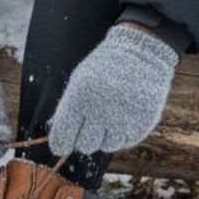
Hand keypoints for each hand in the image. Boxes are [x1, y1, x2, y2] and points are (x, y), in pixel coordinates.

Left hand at [48, 24, 179, 157]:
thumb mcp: (79, 80)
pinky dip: (122, 133)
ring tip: (111, 112)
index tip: (61, 145)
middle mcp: (101, 110)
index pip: (63, 137)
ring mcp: (123, 119)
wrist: (141, 52)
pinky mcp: (142, 124)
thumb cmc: (104, 67)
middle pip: (84, 146)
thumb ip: (67, 110)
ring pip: (106, 146)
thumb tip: (56, 139)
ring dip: (105, 135)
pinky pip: (125, 142)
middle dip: (84, 137)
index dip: (60, 144)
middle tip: (90, 121)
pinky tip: (124, 113)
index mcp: (80, 97)